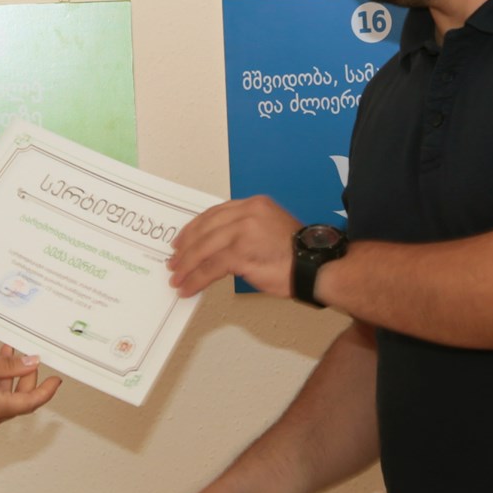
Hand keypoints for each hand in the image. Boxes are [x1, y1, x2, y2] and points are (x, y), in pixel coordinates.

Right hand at [0, 346, 60, 432]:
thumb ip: (7, 364)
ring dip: (7, 378)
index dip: (46, 390)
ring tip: (3, 353)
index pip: (31, 402)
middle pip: (18, 400)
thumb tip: (29, 363)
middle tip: (23, 356)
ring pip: (4, 399)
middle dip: (24, 376)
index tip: (55, 380)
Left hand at [166, 196, 300, 297]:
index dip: (194, 229)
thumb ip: (246, 231)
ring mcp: (244, 231)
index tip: (181, 241)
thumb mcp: (270, 230)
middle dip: (185, 249)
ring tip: (177, 278)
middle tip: (174, 262)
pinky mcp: (241, 252)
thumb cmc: (299, 255)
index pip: (214, 214)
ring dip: (186, 266)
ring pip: (204, 248)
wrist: (318, 266)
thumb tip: (219, 248)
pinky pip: (210, 267)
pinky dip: (196, 279)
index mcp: (254, 204)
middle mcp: (247, 213)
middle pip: (205, 229)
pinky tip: (188, 288)